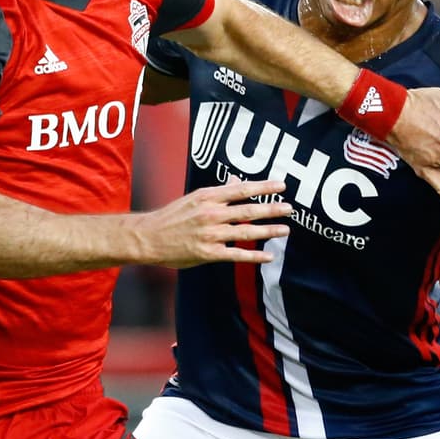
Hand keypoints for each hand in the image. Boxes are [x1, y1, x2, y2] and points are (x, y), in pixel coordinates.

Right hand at [136, 179, 291, 267]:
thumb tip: (237, 182)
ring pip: (246, 232)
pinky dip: (254, 256)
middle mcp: (211, 213)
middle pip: (248, 210)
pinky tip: (268, 256)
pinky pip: (236, 254)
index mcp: (208, 196)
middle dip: (272, 209)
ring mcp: (210, 234)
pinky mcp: (208, 253)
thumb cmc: (172, 216)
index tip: (281, 185)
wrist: (149, 237)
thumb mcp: (194, 197)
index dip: (263, 187)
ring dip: (268, 231)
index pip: (241, 189)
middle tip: (290, 208)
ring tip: (285, 230)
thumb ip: (218, 192)